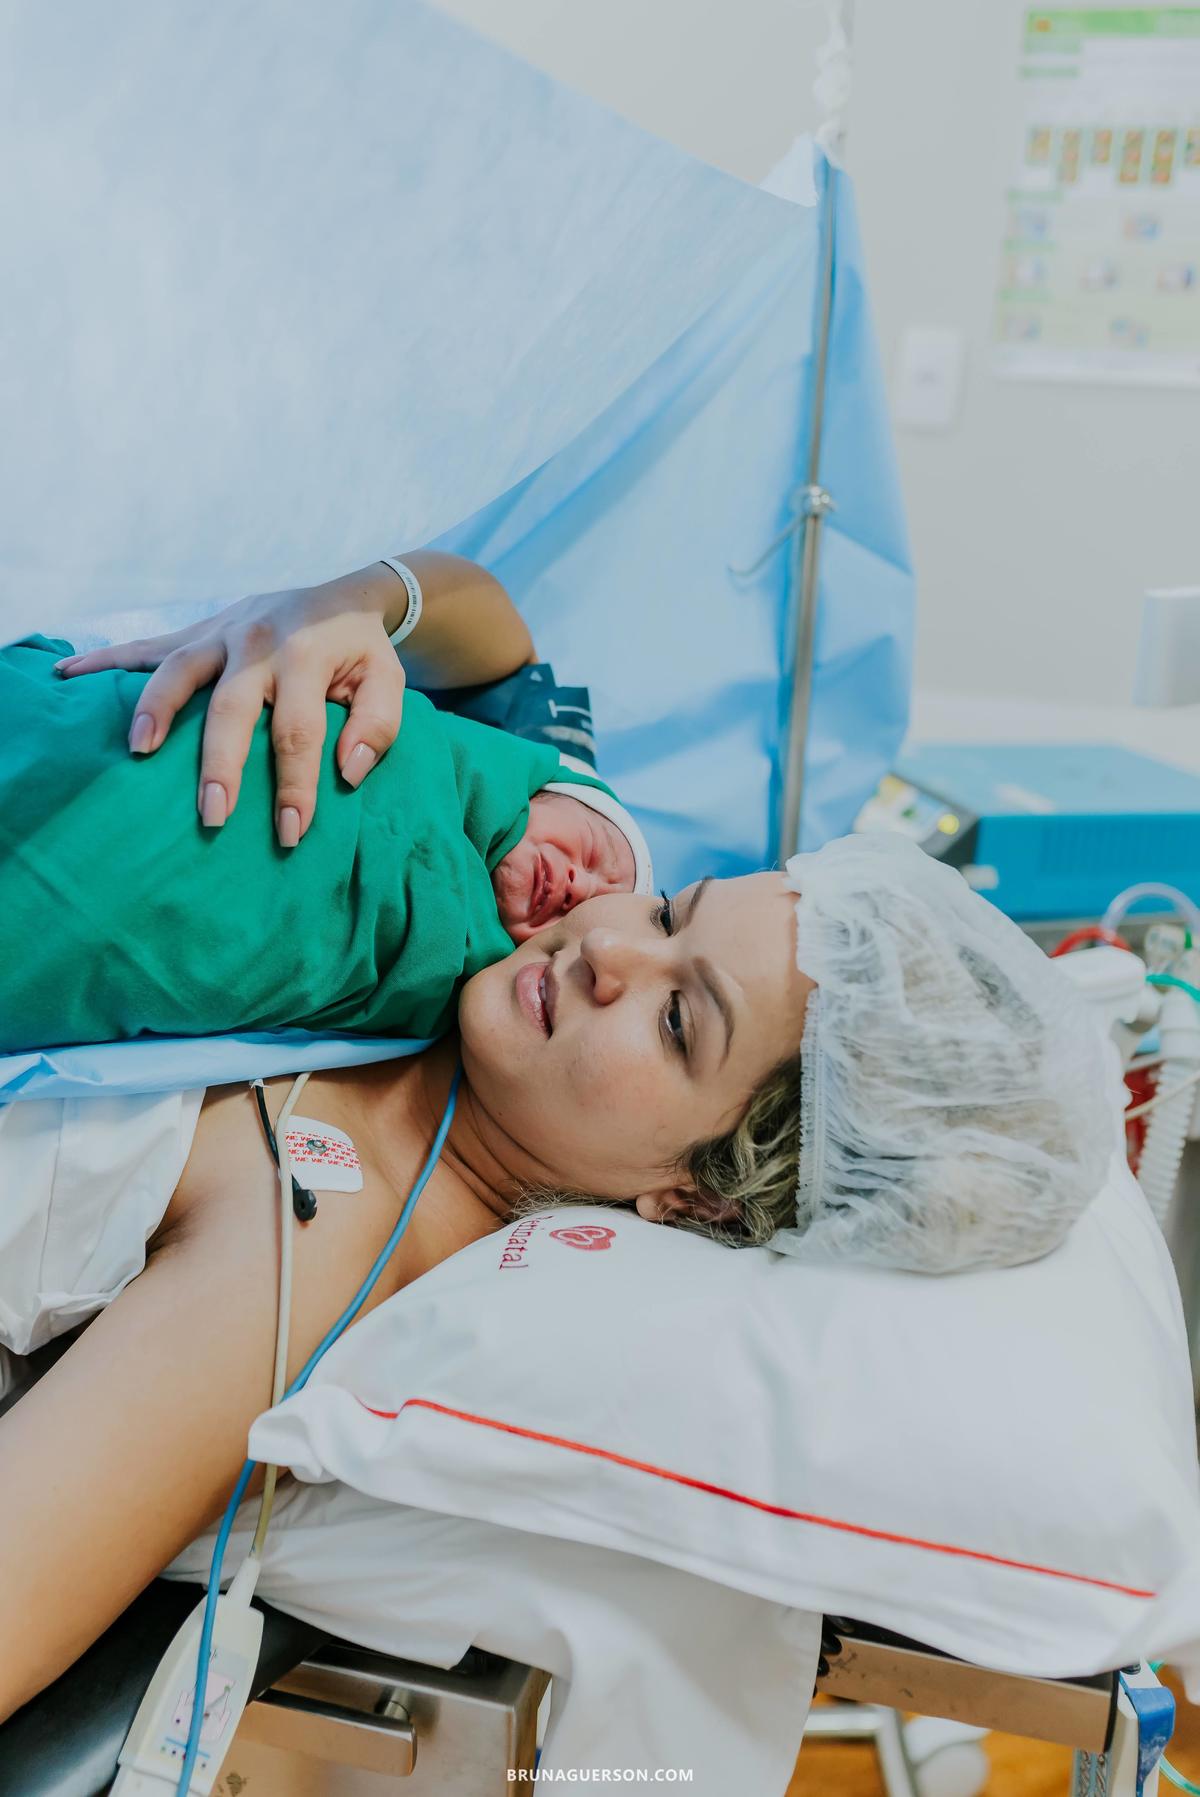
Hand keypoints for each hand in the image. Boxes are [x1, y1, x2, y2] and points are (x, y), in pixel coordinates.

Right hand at [55, 583, 405, 844]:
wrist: (342, 593)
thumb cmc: (362, 652)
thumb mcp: (389, 681)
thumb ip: (378, 725)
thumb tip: (347, 771)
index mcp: (308, 656)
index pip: (298, 731)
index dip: (294, 784)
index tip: (291, 831)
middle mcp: (259, 641)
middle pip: (233, 708)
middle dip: (221, 764)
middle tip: (213, 815)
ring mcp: (222, 632)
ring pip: (179, 670)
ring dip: (155, 710)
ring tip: (139, 753)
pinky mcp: (199, 631)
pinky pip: (148, 645)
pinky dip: (106, 660)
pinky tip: (68, 676)